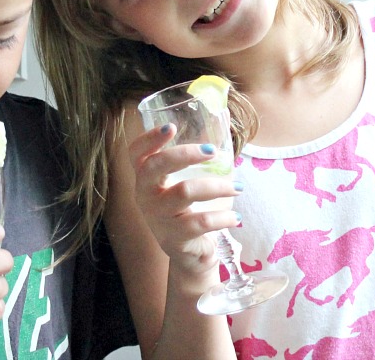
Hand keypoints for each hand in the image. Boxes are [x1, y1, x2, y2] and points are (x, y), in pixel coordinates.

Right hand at [129, 124, 239, 274]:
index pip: (136, 153)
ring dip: (217, 186)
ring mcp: (157, 218)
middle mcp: (145, 195)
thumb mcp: (190, 182)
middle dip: (185, 153)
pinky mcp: (173, 238)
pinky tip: (236, 218)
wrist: (191, 254)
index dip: (149, 138)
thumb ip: (200, 157)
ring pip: (185, 191)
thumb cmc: (192, 209)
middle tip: (213, 152)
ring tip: (238, 187)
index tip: (170, 126)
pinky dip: (223, 217)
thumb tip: (223, 120)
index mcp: (146, 178)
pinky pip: (201, 222)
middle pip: (155, 166)